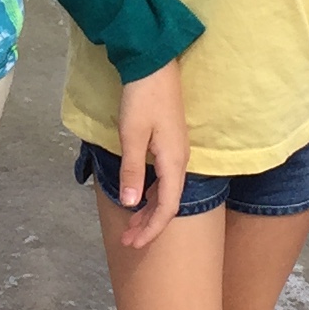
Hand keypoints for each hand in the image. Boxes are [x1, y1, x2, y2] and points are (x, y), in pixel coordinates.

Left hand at [111, 61, 188, 251]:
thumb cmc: (142, 99)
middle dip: (148, 225)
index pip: (167, 206)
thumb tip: (130, 205)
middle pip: (168, 203)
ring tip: (131, 226)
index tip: (134, 244)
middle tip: (127, 241)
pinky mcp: (170, 144)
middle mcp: (180, 161)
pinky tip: (139, 198)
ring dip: (148, 210)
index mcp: (174, 162)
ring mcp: (177, 152)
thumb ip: (133, 171)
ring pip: (166, 192)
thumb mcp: (132, 136)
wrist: (154, 65)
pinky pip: (164, 179)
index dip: (152, 229)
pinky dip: (151, 194)